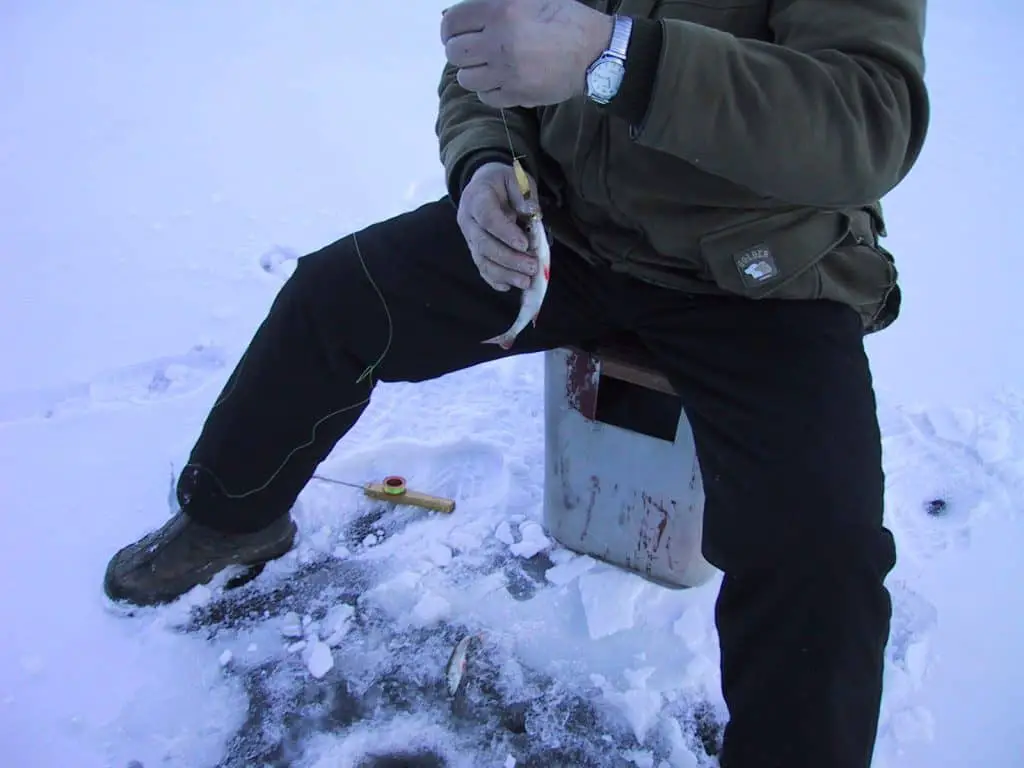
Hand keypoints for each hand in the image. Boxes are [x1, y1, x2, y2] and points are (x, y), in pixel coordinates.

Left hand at [441, 0, 612, 107]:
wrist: (594, 52)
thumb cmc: (565, 17)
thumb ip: (497, 2)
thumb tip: (465, 12)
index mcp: (500, 11)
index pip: (453, 22)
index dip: (449, 28)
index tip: (455, 32)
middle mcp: (498, 42)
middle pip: (455, 53)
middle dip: (460, 50)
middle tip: (472, 49)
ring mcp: (506, 72)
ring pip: (467, 78)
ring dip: (473, 71)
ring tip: (486, 66)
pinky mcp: (516, 94)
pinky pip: (486, 97)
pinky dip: (488, 90)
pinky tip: (499, 80)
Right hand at [457, 161, 540, 291]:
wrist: (484, 185)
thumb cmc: (503, 183)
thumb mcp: (516, 179)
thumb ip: (523, 195)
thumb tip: (531, 214)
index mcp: (476, 198)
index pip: (487, 218)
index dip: (505, 233)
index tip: (525, 245)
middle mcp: (468, 221)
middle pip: (484, 244)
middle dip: (510, 259)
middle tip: (532, 267)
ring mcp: (469, 238)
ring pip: (482, 261)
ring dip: (505, 274)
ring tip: (526, 282)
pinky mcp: (474, 250)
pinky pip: (482, 269)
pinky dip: (495, 280)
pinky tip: (510, 286)